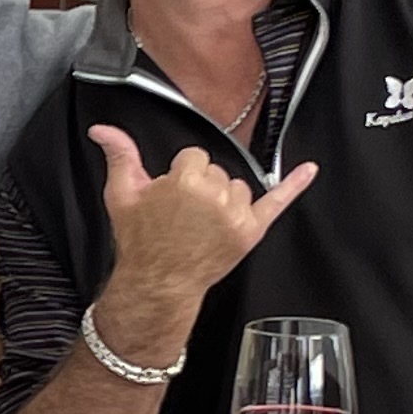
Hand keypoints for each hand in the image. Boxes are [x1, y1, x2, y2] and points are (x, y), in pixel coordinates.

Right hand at [91, 128, 315, 328]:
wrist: (158, 284)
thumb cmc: (140, 241)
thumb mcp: (122, 195)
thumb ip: (120, 156)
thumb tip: (102, 129)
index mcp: (186, 180)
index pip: (194, 157)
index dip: (181, 175)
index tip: (171, 197)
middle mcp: (215, 195)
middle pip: (217, 170)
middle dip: (202, 187)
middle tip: (183, 214)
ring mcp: (236, 215)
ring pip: (237, 186)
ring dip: (224, 198)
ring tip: (203, 223)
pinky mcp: (252, 231)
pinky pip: (277, 201)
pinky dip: (295, 185)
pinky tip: (309, 170)